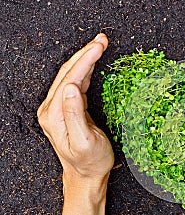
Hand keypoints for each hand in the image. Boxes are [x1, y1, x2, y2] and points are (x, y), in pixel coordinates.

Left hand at [37, 33, 113, 187]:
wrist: (85, 175)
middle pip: (67, 72)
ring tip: (100, 45)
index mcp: (54, 115)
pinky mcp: (67, 110)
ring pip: (70, 75)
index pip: (70, 78)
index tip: (100, 46)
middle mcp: (52, 109)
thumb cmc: (89, 161)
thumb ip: (75, 114)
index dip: (86, 60)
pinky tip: (93, 63)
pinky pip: (74, 83)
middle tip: (102, 39)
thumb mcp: (84, 140)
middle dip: (85, 53)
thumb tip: (72, 87)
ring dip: (85, 58)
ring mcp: (58, 108)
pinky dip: (85, 70)